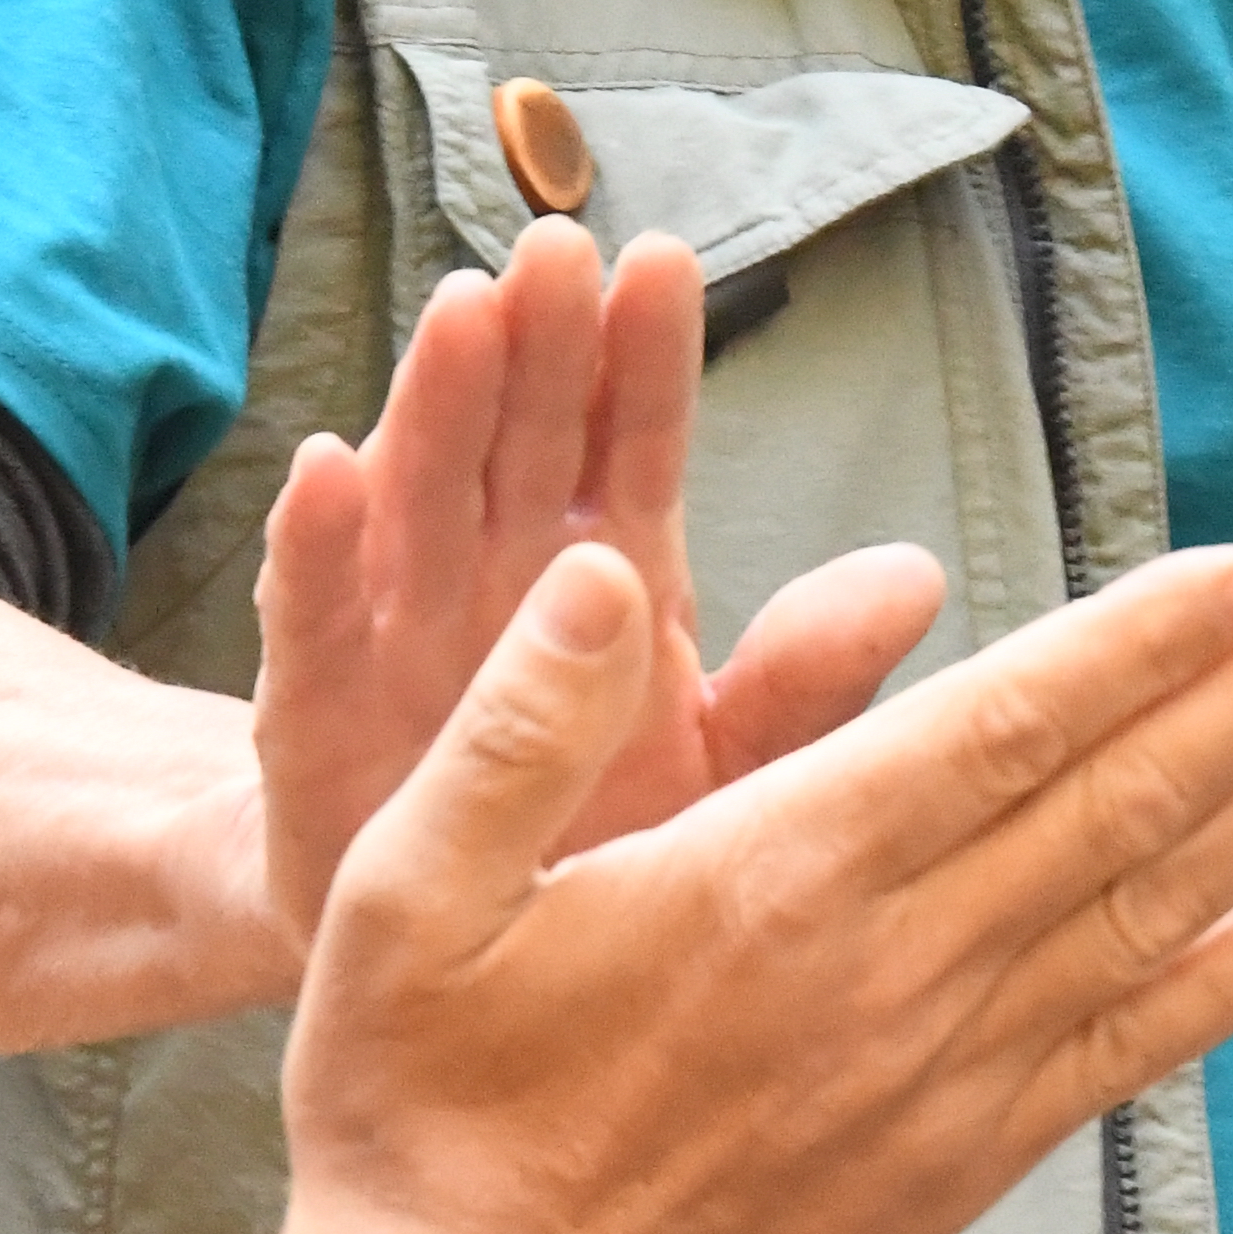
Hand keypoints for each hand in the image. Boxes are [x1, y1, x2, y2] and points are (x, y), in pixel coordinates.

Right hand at [203, 531, 1232, 1233]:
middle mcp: (887, 974)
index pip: (1001, 730)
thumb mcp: (400, 888)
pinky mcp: (946, 1172)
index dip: (1140, 645)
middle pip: (1116, 806)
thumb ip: (515, 726)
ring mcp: (935, 1083)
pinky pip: (1115, 1057)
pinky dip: (1219, 986)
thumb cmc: (418, 1110)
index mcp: (769, 879)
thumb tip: (594, 574)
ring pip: (1146, 917)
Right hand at [237, 226, 947, 959]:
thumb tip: (917, 578)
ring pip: (421, 498)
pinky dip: (317, 549)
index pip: (626, 446)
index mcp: (604, 583)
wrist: (443, 982)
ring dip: (435, 403)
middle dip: (538, 346)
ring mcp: (402, 636)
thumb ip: (802, 681)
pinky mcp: (316, 714)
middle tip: (559, 251)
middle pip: (520, 441)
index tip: (665, 263)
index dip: (642, 358)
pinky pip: (315, 623)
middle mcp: (498, 582)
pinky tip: (323, 468)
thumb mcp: (720, 773)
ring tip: (462, 310)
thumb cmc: (594, 851)